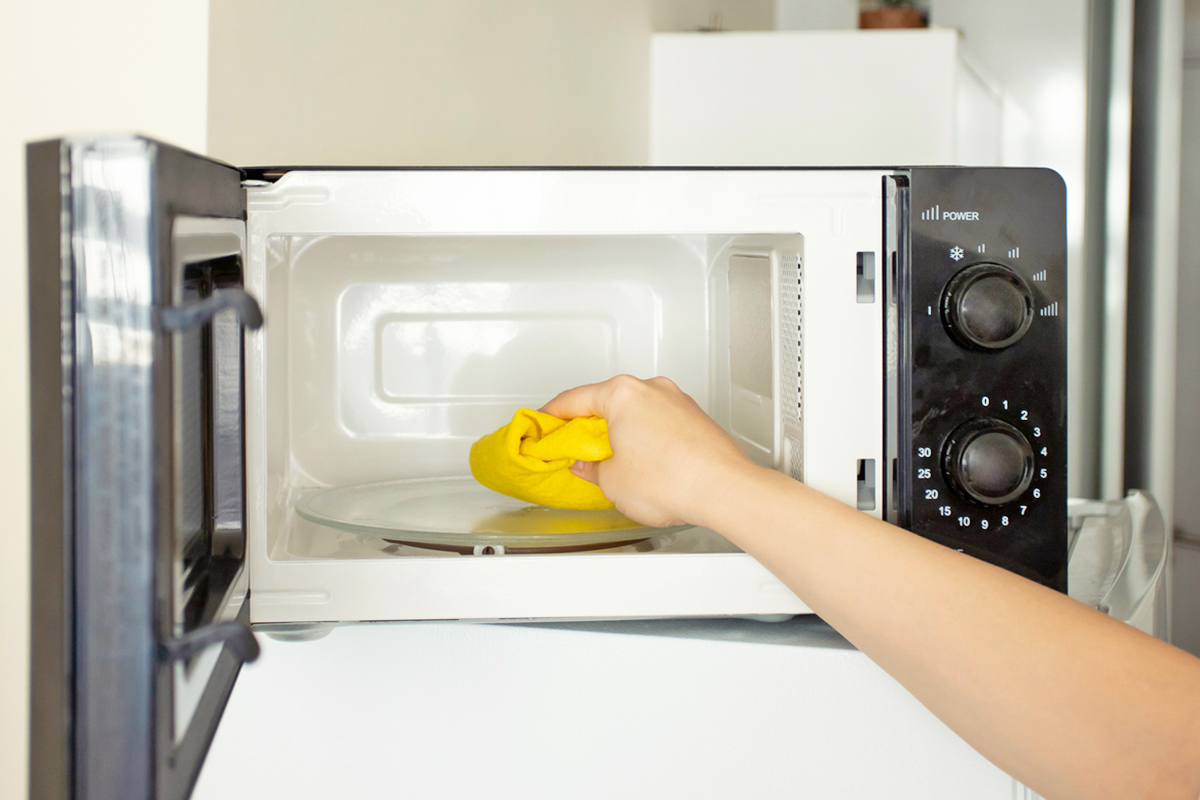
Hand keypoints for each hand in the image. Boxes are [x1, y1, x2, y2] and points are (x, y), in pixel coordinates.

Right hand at [540, 375, 756, 527]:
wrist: (724, 490)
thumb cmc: (671, 480)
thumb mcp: (612, 481)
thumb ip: (590, 468)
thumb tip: (587, 465)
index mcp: (622, 393)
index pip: (574, 399)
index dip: (552, 415)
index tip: (542, 424)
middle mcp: (651, 389)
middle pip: (606, 401)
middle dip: (588, 424)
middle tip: (571, 446)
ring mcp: (677, 401)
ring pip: (636, 411)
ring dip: (619, 430)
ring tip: (610, 459)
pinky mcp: (695, 418)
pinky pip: (658, 421)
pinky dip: (644, 436)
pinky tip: (642, 461)